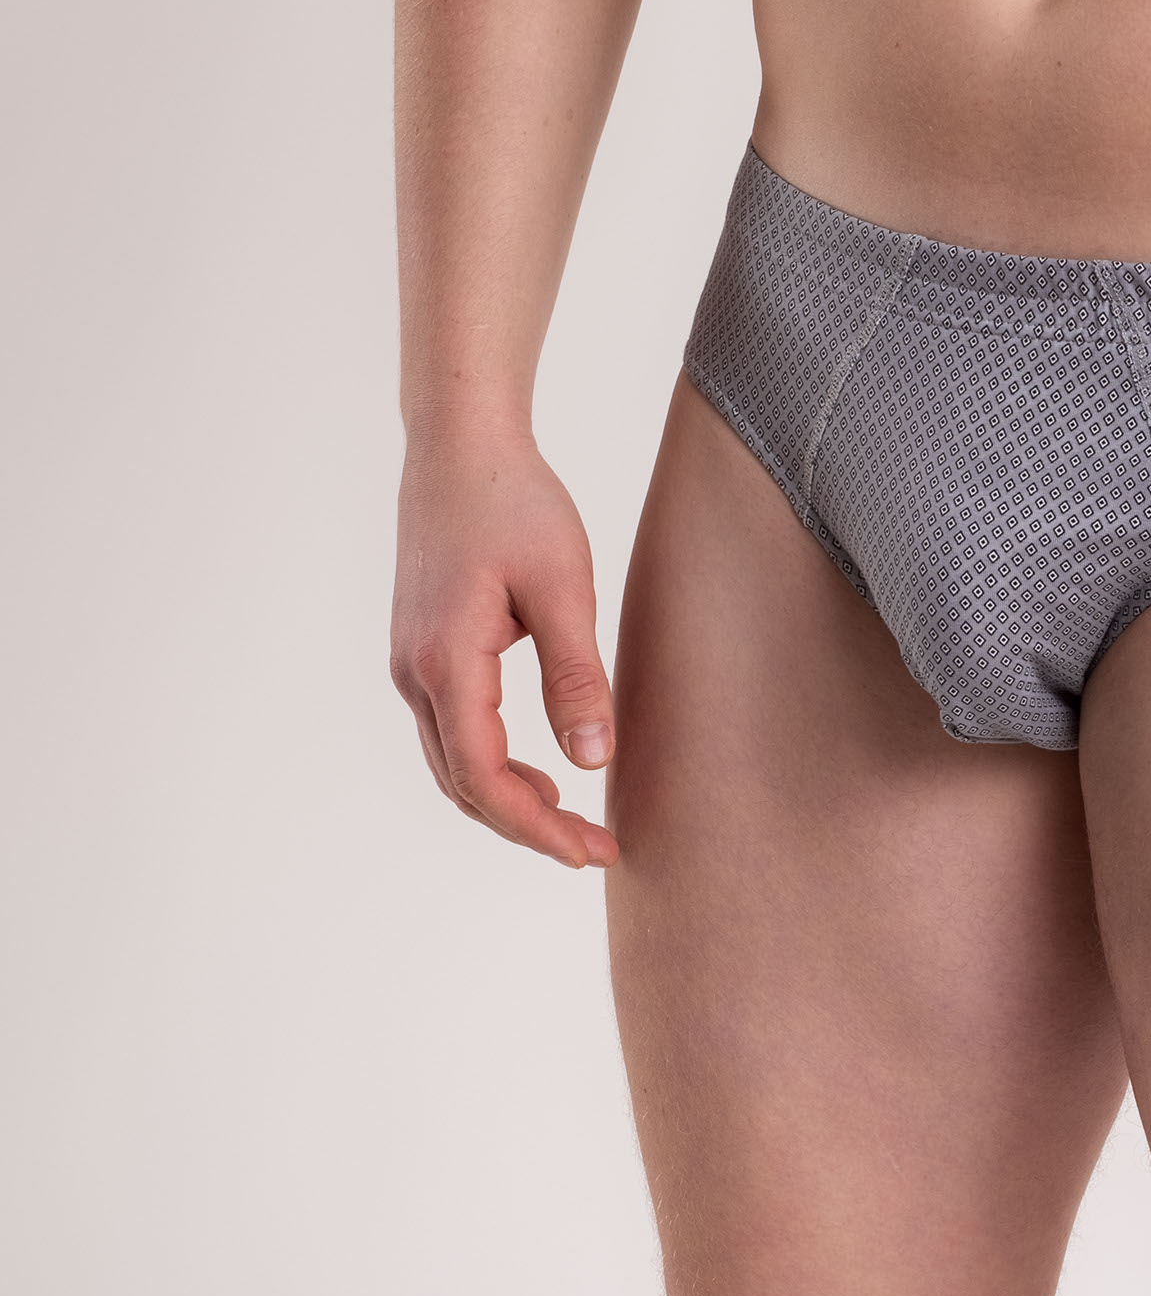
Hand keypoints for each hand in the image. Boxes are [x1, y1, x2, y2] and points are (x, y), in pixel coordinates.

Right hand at [390, 425, 619, 868]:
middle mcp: (415, 673)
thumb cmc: (515, 501)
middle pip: (462, 785)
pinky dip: (490, 764)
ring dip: (506, 800)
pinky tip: (537, 766)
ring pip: (451, 763)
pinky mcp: (420, 647)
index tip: (592, 852)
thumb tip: (594, 761)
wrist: (459, 443)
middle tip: (594, 849)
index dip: (539, 828)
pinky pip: (450, 730)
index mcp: (447, 664)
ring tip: (571, 818)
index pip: (487, 780)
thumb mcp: (563, 586)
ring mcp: (410, 662)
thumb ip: (575, 676)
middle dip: (527, 826)